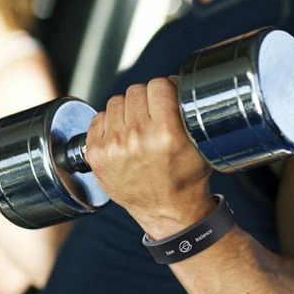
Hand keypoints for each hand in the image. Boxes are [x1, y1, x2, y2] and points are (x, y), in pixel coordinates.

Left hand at [86, 77, 214, 238]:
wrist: (165, 210)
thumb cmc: (184, 177)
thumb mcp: (197, 143)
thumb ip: (185, 110)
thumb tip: (171, 82)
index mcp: (167, 132)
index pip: (158, 85)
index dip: (164, 90)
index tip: (166, 99)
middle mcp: (138, 137)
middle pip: (135, 90)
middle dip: (146, 100)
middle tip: (152, 115)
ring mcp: (113, 146)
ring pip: (116, 101)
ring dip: (127, 110)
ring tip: (137, 127)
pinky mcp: (96, 154)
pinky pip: (98, 117)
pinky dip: (109, 123)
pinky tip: (121, 135)